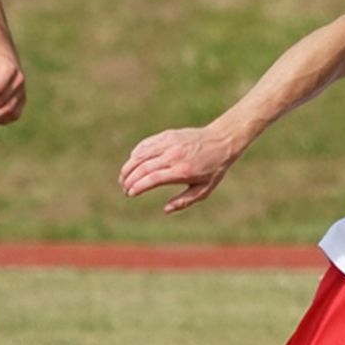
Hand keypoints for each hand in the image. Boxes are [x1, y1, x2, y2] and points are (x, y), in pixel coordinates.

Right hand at [120, 125, 238, 213]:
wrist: (221, 141)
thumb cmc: (213, 169)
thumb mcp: (204, 190)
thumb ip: (184, 201)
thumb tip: (165, 209)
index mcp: (182, 171)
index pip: (152, 179)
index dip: (137, 187)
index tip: (131, 193)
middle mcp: (173, 156)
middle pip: (142, 167)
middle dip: (129, 179)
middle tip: (125, 188)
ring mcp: (169, 143)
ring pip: (140, 154)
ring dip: (128, 166)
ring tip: (123, 177)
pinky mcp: (167, 135)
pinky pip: (146, 144)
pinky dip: (136, 154)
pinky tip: (132, 162)